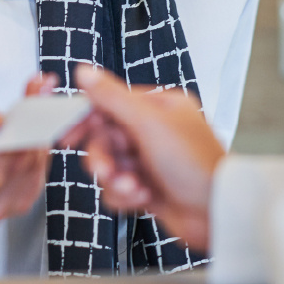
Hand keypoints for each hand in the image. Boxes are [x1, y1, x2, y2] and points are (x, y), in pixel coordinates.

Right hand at [0, 74, 56, 221]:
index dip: (4, 148)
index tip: (17, 124)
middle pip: (9, 174)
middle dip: (23, 144)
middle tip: (29, 119)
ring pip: (28, 178)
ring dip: (34, 151)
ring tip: (26, 129)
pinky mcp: (13, 207)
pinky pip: (36, 183)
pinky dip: (39, 161)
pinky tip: (28, 146)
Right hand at [62, 64, 224, 248]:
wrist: (216, 212)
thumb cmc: (195, 164)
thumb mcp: (149, 123)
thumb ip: (113, 97)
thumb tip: (86, 71)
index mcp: (158, 107)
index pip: (110, 104)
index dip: (86, 119)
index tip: (67, 134)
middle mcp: (154, 131)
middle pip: (105, 138)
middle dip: (103, 157)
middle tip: (106, 170)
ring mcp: (150, 160)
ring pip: (109, 165)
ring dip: (115, 179)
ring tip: (133, 187)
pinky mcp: (147, 187)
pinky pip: (117, 189)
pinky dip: (125, 196)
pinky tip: (143, 198)